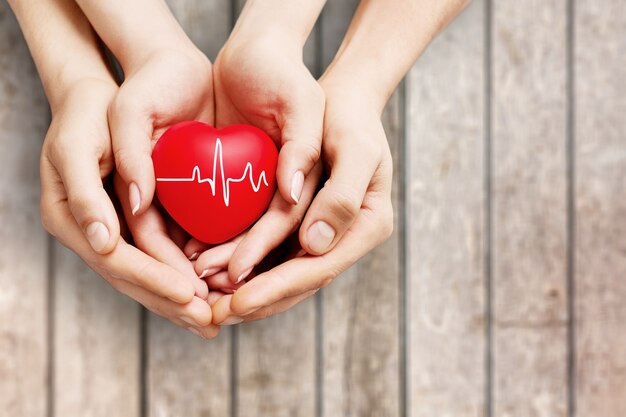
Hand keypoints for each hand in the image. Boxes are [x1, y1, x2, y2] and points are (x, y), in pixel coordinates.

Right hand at [39, 78, 217, 337]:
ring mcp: (114, 229)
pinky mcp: (136, 220)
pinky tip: (212, 289)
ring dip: (181, 300)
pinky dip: (184, 274)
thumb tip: (104, 241)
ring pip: (150, 273)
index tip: (190, 295)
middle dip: (172, 302)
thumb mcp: (78, 144)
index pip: (116, 261)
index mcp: (70, 218)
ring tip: (215, 320)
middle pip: (133, 278)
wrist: (102, 94)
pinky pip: (161, 255)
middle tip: (210, 323)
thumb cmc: (86, 113)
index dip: (153, 280)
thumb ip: (86, 193)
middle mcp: (92, 231)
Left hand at [194, 85, 393, 323]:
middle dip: (254, 299)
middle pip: (297, 281)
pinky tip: (210, 268)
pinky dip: (242, 263)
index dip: (277, 288)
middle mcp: (344, 237)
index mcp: (366, 226)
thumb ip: (342, 195)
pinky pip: (271, 251)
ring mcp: (322, 233)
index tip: (238, 302)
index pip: (318, 268)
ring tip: (203, 297)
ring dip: (242, 288)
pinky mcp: (300, 223)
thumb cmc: (350, 118)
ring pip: (280, 271)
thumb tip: (315, 245)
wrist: (339, 101)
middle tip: (212, 316)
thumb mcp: (354, 147)